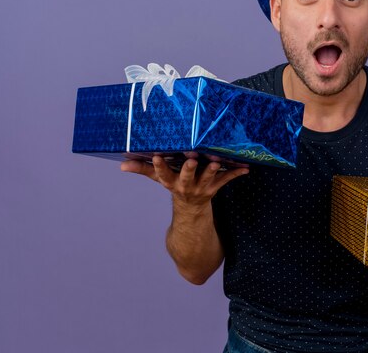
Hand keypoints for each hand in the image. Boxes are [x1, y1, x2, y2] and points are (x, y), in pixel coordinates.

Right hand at [121, 154, 248, 205]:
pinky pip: (226, 180)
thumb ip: (143, 170)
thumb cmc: (175, 185)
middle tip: (192, 159)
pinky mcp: (215, 187)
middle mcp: (186, 186)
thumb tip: (121, 165)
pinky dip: (236, 173)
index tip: (157, 156)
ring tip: (217, 162)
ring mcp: (201, 188)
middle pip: (187, 176)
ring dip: (213, 170)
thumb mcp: (159, 179)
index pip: (162, 174)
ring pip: (208, 178)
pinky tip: (245, 167)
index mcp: (171, 182)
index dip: (159, 166)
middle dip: (189, 169)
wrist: (192, 211)